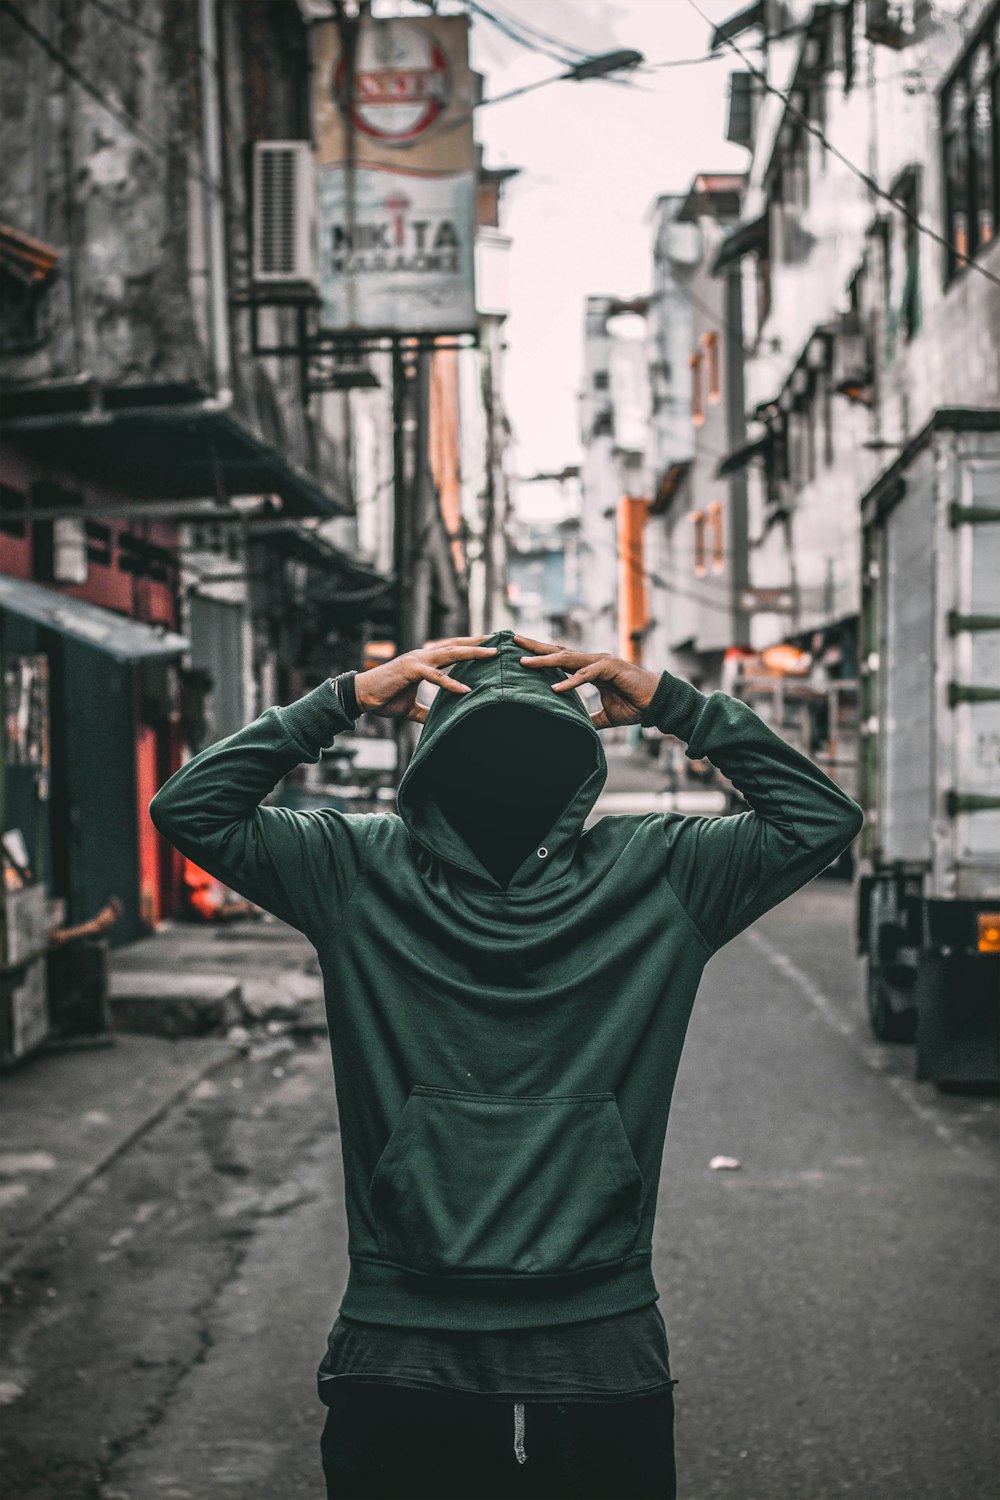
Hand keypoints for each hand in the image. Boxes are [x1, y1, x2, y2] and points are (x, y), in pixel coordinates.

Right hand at [354, 636, 497, 724]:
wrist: (361, 697)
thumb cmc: (384, 699)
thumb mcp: (411, 708)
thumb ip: (427, 712)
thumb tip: (440, 721)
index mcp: (424, 661)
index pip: (451, 650)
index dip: (470, 645)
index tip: (489, 644)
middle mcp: (422, 656)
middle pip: (455, 646)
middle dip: (477, 643)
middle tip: (498, 641)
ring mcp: (416, 661)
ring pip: (449, 654)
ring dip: (471, 653)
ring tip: (490, 655)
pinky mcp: (410, 671)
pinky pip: (434, 677)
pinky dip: (450, 683)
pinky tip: (465, 690)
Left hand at [514, 635, 658, 729]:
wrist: (657, 705)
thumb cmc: (634, 706)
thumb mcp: (605, 716)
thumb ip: (589, 717)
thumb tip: (577, 727)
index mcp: (590, 668)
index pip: (560, 659)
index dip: (540, 655)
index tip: (520, 652)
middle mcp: (593, 661)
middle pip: (559, 651)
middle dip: (535, 646)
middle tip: (513, 640)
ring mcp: (601, 662)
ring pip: (568, 659)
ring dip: (546, 661)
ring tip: (525, 663)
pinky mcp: (611, 669)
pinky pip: (586, 675)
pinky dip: (570, 682)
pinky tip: (555, 688)